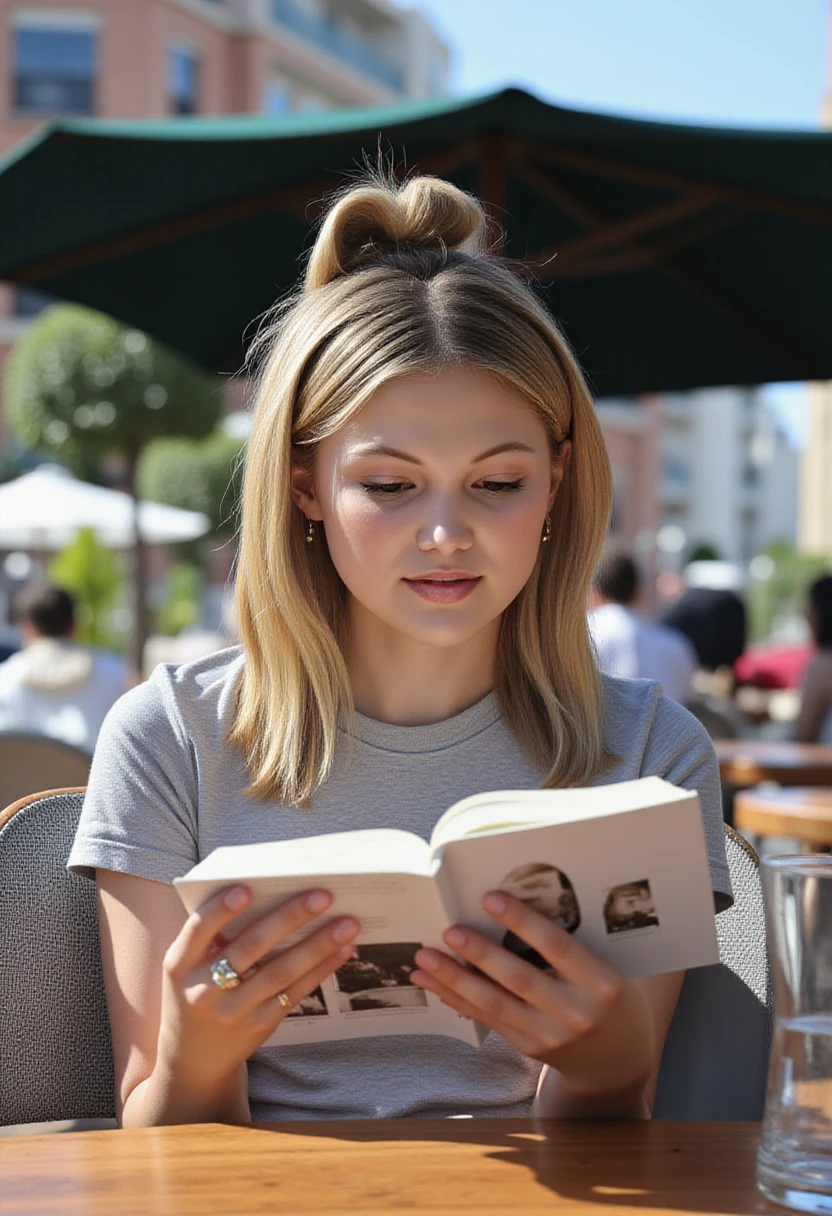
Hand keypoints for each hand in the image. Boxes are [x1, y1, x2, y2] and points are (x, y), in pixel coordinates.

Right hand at [157, 887, 358, 1090]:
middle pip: (250, 948)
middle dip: (289, 917)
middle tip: (322, 895)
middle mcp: (204, 989)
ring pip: (281, 972)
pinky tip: (342, 949)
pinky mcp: (260, 1026)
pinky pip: (295, 993)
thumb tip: (270, 893)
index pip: (198, 930)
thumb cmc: (195, 989)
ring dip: (318, 945)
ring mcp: (234, 1011)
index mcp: (180, 964)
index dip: (220, 910)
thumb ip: (213, 934)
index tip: (246, 888)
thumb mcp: (187, 965)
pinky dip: (322, 969)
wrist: (192, 1058)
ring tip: (347, 923)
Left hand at [410, 891, 653, 1097]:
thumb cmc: (611, 997)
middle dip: (479, 954)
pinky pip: (488, 1019)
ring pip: (495, 1004)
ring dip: (454, 980)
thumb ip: (571, 944)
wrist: (619, 1060)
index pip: (556, 945)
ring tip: (424, 958)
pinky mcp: (529, 1048)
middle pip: (518, 978)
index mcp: (602, 983)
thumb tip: (514, 903)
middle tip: (449, 930)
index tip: (489, 898)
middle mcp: (575, 1013)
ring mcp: (549, 1035)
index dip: (521, 921)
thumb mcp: (607, 968)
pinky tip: (434, 983)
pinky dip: (458, 999)